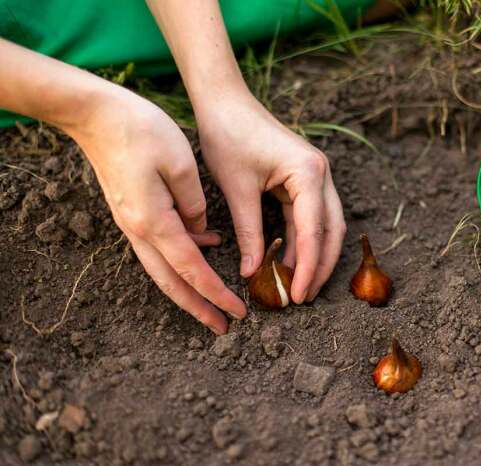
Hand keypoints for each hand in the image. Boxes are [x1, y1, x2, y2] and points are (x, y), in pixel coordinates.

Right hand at [70, 87, 246, 333]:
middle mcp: (139, 230)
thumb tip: (202, 231)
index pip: (192, 270)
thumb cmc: (140, 130)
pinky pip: (160, 245)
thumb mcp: (181, 163)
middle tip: (224, 327)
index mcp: (155, 221)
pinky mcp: (132, 212)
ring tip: (215, 301)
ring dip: (189, 288)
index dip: (216, 294)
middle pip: (172, 282)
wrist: (95, 114)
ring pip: (163, 268)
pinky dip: (183, 255)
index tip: (238, 312)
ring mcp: (132, 222)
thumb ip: (195, 204)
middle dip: (199, 308)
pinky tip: (207, 246)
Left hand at [196, 95, 346, 302]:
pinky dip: (302, 240)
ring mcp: (315, 175)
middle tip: (304, 297)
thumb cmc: (228, 136)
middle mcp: (321, 174)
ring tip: (298, 285)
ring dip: (314, 255)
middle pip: (331, 230)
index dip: (308, 267)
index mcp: (309, 173)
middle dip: (321, 266)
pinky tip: (289, 260)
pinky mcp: (303, 178)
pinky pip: (309, 216)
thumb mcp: (237, 189)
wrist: (224, 100)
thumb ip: (249, 232)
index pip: (314, 231)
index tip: (299, 295)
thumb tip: (253, 272)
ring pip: (325, 225)